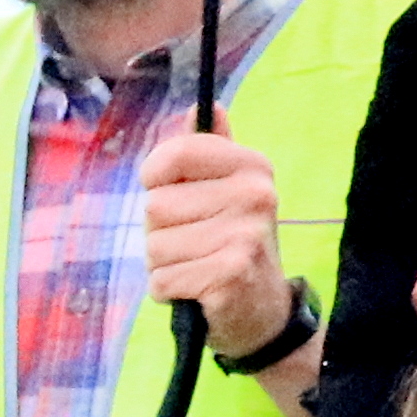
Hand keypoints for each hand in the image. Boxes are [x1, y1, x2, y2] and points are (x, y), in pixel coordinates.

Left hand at [141, 126, 297, 367]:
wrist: (262, 311)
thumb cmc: (231, 244)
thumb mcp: (224, 191)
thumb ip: (208, 151)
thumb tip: (205, 105)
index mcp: (250, 166)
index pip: (173, 155)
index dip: (154, 179)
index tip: (170, 194)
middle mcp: (254, 195)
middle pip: (155, 206)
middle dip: (161, 232)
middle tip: (195, 244)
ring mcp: (244, 235)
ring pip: (154, 245)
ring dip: (163, 264)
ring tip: (195, 266)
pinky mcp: (229, 274)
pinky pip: (161, 279)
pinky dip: (167, 290)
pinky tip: (195, 290)